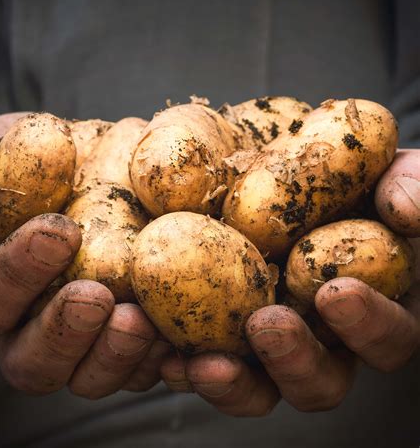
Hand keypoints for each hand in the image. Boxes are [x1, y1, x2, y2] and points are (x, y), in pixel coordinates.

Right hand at [0, 115, 169, 396]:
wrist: (54, 176)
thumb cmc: (1, 174)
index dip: (17, 274)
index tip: (58, 231)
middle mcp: (23, 330)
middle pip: (35, 362)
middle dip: (66, 334)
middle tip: (95, 297)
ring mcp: (77, 338)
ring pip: (89, 375)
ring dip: (119, 354)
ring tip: (143, 321)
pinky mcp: (119, 334)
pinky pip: (140, 364)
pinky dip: (162, 358)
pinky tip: (180, 339)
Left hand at [161, 149, 419, 415]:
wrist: (289, 175)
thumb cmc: (348, 179)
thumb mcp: (387, 170)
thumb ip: (408, 185)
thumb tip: (407, 209)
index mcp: (372, 304)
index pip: (386, 335)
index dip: (368, 325)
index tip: (335, 292)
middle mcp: (321, 336)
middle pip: (320, 379)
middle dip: (294, 360)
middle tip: (266, 324)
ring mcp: (269, 341)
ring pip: (260, 387)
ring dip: (233, 383)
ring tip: (202, 362)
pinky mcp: (223, 335)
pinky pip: (207, 365)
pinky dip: (187, 367)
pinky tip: (164, 354)